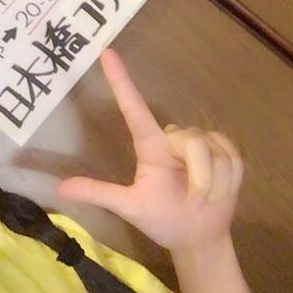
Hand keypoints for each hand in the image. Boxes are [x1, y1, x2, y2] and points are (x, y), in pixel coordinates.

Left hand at [56, 48, 244, 250]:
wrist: (198, 238)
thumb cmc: (161, 219)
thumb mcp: (130, 208)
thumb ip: (99, 194)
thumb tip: (60, 190)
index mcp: (149, 147)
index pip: (133, 110)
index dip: (121, 82)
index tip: (105, 54)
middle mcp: (174, 139)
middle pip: (191, 141)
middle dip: (198, 177)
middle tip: (191, 200)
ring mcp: (203, 143)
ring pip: (213, 151)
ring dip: (211, 183)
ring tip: (203, 198)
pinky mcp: (226, 150)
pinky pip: (232, 157)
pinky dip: (228, 181)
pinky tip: (220, 191)